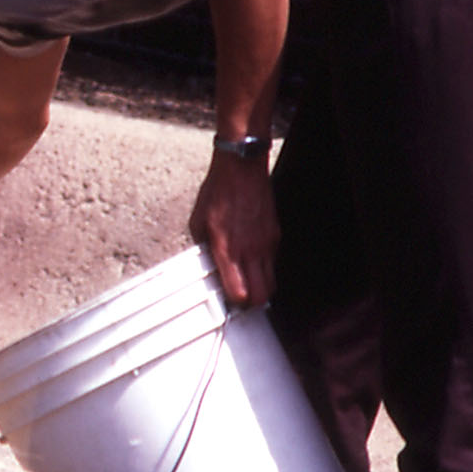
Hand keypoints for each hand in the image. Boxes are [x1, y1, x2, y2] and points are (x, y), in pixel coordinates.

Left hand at [188, 152, 278, 306]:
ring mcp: (266, 243)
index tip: (227, 301)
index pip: (239, 292)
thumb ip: (202, 246)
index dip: (234, 303)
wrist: (242, 168)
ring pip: (272, 282)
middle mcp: (250, 250)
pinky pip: (273, 262)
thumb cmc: (217, 191)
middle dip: (252, 302)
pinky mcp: (275, 234)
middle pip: (262, 295)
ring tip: (247, 282)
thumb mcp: (197, 221)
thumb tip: (204, 262)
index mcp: (227, 249)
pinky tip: (251, 261)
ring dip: (260, 287)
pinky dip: (264, 268)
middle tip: (240, 298)